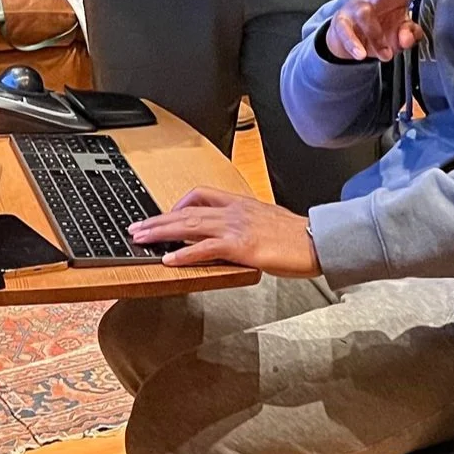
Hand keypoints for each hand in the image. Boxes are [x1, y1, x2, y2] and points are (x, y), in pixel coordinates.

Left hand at [130, 188, 321, 274]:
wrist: (318, 240)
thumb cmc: (297, 236)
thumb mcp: (266, 221)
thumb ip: (245, 223)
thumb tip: (230, 234)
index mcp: (240, 203)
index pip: (201, 195)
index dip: (177, 205)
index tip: (163, 215)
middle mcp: (234, 211)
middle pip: (186, 210)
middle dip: (158, 219)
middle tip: (136, 228)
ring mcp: (236, 227)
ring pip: (189, 225)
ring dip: (161, 232)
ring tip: (141, 239)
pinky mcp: (240, 246)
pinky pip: (204, 248)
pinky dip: (184, 253)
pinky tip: (169, 259)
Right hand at [322, 0, 434, 62]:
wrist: (351, 42)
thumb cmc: (381, 29)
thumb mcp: (400, 33)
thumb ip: (410, 35)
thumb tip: (407, 38)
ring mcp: (357, 8)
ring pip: (366, 15)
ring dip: (377, 36)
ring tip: (386, 54)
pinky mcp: (342, 22)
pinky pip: (347, 32)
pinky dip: (354, 44)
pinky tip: (360, 53)